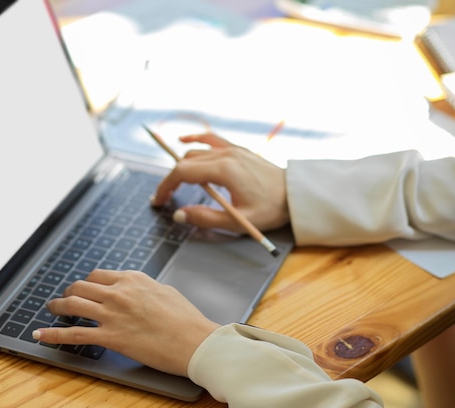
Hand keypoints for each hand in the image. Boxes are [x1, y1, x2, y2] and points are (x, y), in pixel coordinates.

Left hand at [33, 270, 220, 376]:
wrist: (195, 341)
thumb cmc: (187, 319)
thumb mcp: (166, 292)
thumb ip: (145, 289)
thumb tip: (137, 291)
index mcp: (133, 279)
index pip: (99, 275)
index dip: (87, 282)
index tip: (84, 288)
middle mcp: (119, 292)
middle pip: (81, 286)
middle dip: (69, 291)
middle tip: (64, 298)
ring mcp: (112, 314)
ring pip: (73, 303)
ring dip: (57, 306)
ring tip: (52, 309)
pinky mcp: (110, 337)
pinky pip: (74, 333)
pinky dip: (53, 334)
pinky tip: (41, 334)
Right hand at [152, 133, 288, 232]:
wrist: (295, 195)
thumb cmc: (270, 209)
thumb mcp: (237, 221)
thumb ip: (205, 218)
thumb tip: (179, 215)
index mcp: (224, 170)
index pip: (182, 172)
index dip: (166, 186)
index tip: (159, 201)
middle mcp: (226, 155)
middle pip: (186, 162)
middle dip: (171, 180)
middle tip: (163, 198)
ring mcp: (232, 150)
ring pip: (196, 153)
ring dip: (181, 167)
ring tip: (173, 184)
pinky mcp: (238, 150)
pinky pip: (211, 140)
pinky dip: (195, 140)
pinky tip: (183, 141)